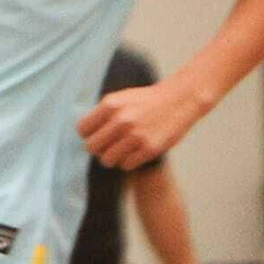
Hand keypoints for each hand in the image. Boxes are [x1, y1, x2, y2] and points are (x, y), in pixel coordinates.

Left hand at [78, 80, 205, 170]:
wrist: (180, 99)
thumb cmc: (147, 100)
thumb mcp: (121, 98)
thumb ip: (102, 113)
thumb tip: (83, 133)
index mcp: (111, 105)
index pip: (83, 130)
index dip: (88, 135)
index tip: (96, 135)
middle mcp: (121, 120)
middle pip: (92, 147)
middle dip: (98, 148)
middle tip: (108, 145)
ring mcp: (136, 135)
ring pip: (107, 160)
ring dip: (112, 157)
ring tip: (121, 150)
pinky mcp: (149, 148)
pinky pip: (126, 165)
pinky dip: (129, 161)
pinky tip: (135, 152)